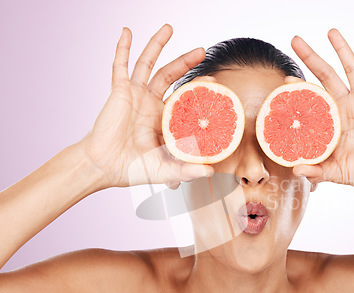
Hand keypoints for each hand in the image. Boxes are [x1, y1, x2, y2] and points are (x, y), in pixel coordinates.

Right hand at [78, 24, 212, 188]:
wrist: (104, 167)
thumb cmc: (132, 169)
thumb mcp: (165, 170)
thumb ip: (187, 170)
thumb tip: (210, 171)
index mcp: (164, 118)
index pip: (185, 97)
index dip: (199, 89)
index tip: (216, 84)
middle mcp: (150, 103)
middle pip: (171, 75)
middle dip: (186, 62)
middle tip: (202, 51)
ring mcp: (134, 94)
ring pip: (147, 64)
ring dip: (156, 45)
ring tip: (168, 28)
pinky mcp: (119, 91)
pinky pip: (119, 66)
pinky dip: (122, 48)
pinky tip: (126, 32)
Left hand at [290, 29, 353, 192]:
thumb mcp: (335, 172)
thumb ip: (316, 170)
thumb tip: (294, 170)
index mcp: (331, 121)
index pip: (312, 98)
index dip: (299, 88)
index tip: (284, 79)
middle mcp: (345, 106)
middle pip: (325, 75)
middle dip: (310, 57)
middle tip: (295, 40)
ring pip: (349, 68)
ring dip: (340, 49)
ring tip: (330, 31)